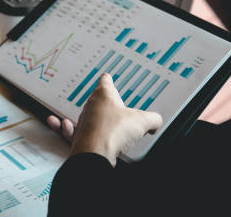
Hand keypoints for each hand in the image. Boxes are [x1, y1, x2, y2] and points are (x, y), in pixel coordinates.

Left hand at [47, 73, 161, 165]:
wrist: (94, 153)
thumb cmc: (112, 132)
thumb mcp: (142, 121)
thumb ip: (153, 118)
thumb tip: (156, 122)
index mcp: (104, 95)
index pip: (105, 81)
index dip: (108, 79)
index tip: (107, 77)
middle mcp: (90, 106)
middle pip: (98, 100)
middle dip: (107, 103)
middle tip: (116, 107)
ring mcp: (83, 121)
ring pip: (88, 116)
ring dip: (97, 120)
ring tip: (111, 128)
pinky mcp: (78, 137)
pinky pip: (74, 131)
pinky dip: (74, 130)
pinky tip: (81, 132)